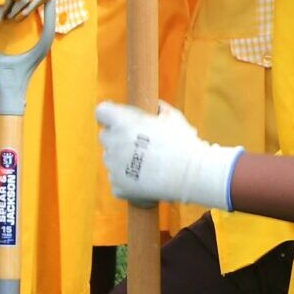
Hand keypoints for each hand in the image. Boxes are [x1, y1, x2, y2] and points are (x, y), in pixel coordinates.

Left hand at [96, 100, 238, 210]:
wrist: (191, 175)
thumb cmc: (183, 143)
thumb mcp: (172, 117)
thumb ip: (158, 109)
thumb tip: (155, 107)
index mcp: (123, 122)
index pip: (102, 112)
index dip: (110, 114)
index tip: (117, 118)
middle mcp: (113, 143)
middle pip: (105, 137)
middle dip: (117, 138)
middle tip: (137, 143)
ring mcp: (114, 167)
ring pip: (111, 159)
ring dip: (121, 159)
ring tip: (146, 163)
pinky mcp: (118, 186)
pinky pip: (117, 180)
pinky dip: (127, 180)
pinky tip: (145, 179)